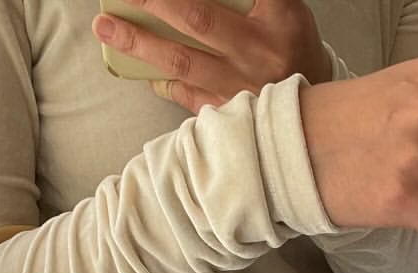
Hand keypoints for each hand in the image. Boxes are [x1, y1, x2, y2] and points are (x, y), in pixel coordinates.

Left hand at [91, 0, 331, 113]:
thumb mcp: (284, 12)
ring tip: (107, 27)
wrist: (311, 117)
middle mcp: (258, 52)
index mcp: (279, 17)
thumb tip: (183, 6)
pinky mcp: (226, 114)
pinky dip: (161, 80)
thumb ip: (249, 0)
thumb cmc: (291, 52)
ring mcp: (240, 86)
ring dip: (140, 43)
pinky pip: (184, 94)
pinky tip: (140, 68)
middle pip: (198, 19)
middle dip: (155, 1)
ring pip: (182, 61)